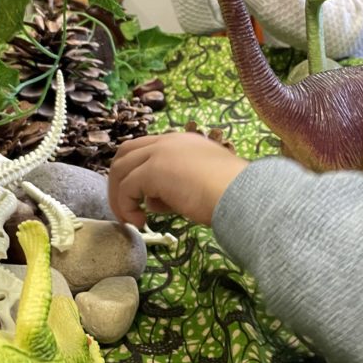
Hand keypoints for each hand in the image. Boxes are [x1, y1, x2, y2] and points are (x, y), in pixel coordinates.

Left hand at [107, 132, 249, 227]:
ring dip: (120, 196)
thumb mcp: (200, 183)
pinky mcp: (153, 170)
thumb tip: (155, 201)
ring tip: (131, 219)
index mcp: (183, 141)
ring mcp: (160, 153)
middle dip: (119, 181)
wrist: (243, 194)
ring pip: (121, 169)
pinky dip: (126, 206)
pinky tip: (140, 222)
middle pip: (126, 154)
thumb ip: (175, 185)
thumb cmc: (232, 193)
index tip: (142, 199)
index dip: (136, 172)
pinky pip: (126, 188)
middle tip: (126, 207)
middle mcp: (169, 141)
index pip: (146, 149)